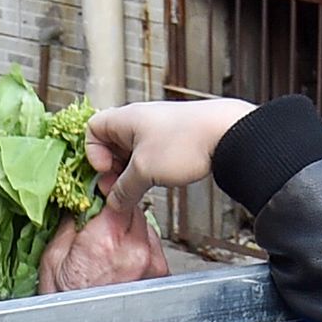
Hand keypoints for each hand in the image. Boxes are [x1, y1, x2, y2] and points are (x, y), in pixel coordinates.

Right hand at [39, 186, 170, 292]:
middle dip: (120, 211)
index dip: (111, 191)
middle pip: (135, 210)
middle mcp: (135, 251)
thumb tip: (80, 202)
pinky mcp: (159, 275)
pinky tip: (122, 258)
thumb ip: (72, 222)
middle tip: (103, 222)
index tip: (103, 191)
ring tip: (111, 246)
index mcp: (107, 241)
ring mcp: (151, 265)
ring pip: (146, 228)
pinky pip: (152, 247)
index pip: (119, 196)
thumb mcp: (54, 256)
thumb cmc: (64, 302)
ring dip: (131, 229)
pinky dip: (140, 247)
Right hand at [83, 98, 249, 199]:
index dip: (92, 152)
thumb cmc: (185, 142)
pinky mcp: (174, 139)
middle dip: (111, 168)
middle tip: (119, 188)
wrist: (229, 133)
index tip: (106, 171)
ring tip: (139, 188)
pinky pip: (150, 155)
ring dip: (130, 172)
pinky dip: (147, 169)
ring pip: (131, 152)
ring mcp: (157, 129)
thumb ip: (124, 189)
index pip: (93, 129)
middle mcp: (139, 120)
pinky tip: (157, 181)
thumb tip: (113, 202)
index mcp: (125, 119)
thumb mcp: (145, 171)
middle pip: (110, 143)